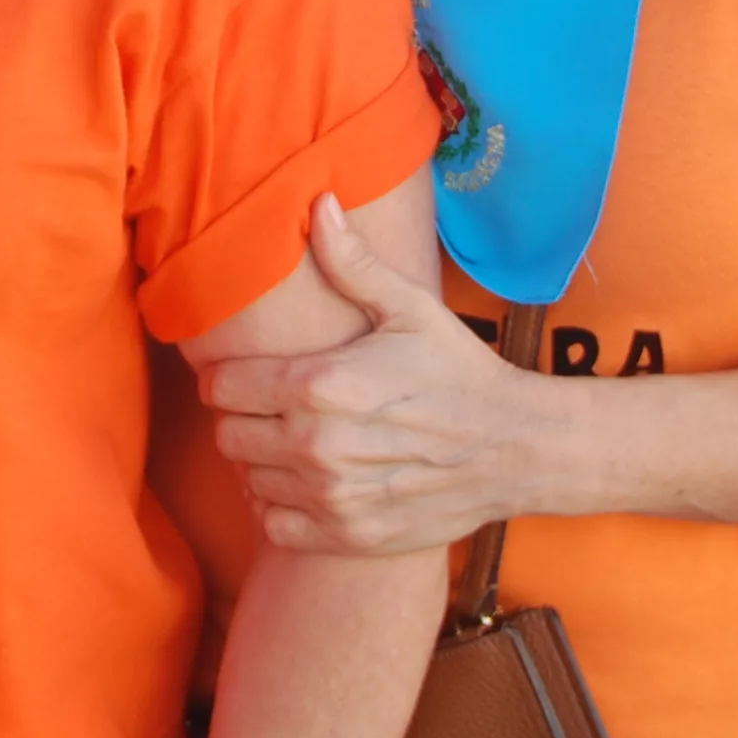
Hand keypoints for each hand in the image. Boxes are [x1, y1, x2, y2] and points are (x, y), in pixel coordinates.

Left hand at [200, 194, 565, 557]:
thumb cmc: (458, 371)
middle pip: (226, 436)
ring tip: (289, 442)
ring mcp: (332, 497)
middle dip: (238, 418)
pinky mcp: (348, 535)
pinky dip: (278, 506)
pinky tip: (302, 483)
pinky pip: (274, 526)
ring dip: (259, 462)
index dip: (222, 377)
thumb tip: (317, 203)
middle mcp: (317, 445)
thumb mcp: (409, 309)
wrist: (515, 448)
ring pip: (247, 480)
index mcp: (320, 385)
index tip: (240, 374)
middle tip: (267, 408)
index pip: (221, 387)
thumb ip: (351, 263)